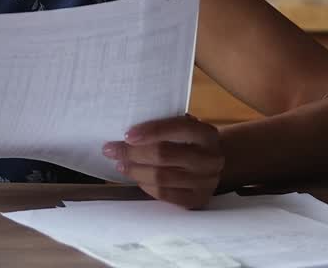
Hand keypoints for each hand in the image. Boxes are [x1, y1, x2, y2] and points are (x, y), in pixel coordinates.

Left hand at [103, 114, 223, 208]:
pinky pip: (165, 194)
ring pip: (161, 177)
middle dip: (132, 152)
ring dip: (135, 171)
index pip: (178, 128)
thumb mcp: (185, 129)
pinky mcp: (197, 200)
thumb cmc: (191, 143)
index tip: (126, 135)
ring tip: (120, 165)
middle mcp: (209, 158)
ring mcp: (205, 182)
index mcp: (206, 134)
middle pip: (164, 155)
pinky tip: (137, 179)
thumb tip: (128, 133)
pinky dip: (146, 186)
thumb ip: (165, 128)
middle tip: (111, 150)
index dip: (150, 131)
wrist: (216, 165)